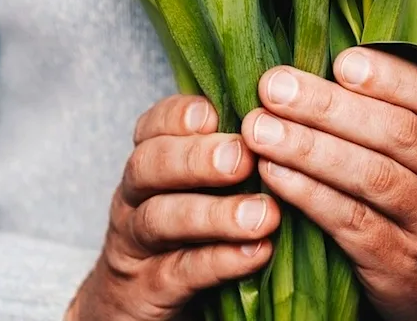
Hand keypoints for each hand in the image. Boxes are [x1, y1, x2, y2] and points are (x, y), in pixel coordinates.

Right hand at [67, 95, 280, 320]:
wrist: (135, 309)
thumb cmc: (184, 233)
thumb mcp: (196, 188)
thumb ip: (227, 155)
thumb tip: (282, 120)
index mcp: (149, 163)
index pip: (153, 126)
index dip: (180, 116)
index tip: (216, 114)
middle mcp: (134, 197)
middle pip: (149, 165)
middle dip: (196, 158)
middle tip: (243, 158)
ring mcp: (134, 245)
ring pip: (160, 219)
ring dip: (215, 214)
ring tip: (263, 215)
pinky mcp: (146, 290)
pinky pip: (178, 271)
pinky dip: (219, 260)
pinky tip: (256, 252)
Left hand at [240, 48, 416, 320]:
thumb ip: (396, 104)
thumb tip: (326, 52)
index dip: (393, 78)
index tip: (342, 60)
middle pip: (399, 135)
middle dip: (331, 107)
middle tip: (276, 87)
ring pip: (373, 179)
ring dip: (310, 149)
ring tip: (261, 128)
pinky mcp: (399, 265)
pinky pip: (351, 223)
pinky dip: (308, 194)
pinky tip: (274, 172)